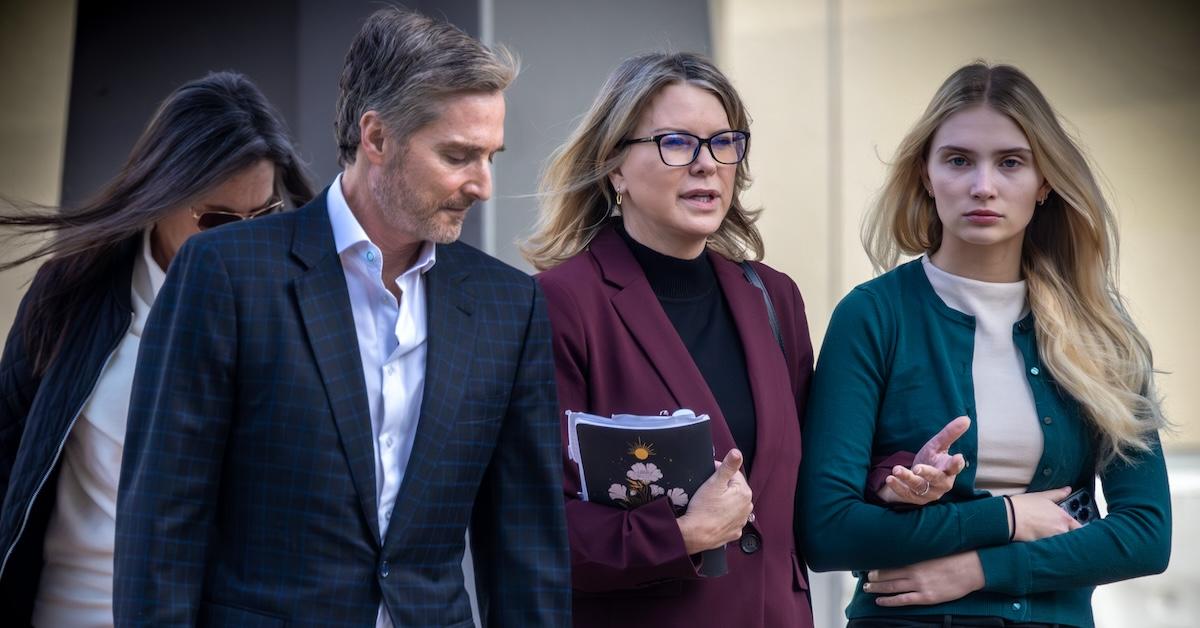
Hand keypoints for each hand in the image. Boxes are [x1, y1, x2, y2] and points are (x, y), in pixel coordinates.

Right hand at [676, 449, 752, 554]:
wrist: (695, 535)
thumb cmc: (703, 509)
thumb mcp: (714, 483)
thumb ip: (728, 466)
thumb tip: (737, 452)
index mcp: (744, 492)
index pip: (733, 474)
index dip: (719, 472)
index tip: (708, 476)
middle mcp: (747, 507)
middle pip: (734, 489)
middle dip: (723, 487)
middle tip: (707, 491)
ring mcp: (741, 521)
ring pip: (733, 504)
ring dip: (724, 501)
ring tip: (710, 504)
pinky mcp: (735, 532)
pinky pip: (730, 519)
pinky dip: (724, 516)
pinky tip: (714, 515)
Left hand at [863, 551, 983, 606]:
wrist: (971, 568)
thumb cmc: (954, 556)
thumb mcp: (933, 548)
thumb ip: (918, 549)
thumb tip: (904, 545)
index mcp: (915, 557)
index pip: (888, 560)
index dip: (876, 563)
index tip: (867, 563)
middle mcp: (914, 571)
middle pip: (886, 574)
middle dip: (872, 577)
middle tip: (863, 578)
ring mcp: (919, 585)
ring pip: (891, 587)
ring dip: (876, 588)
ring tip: (866, 588)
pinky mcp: (926, 597)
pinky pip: (903, 600)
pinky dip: (889, 601)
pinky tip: (879, 601)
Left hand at [877, 416, 968, 505]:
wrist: (918, 477)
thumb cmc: (932, 459)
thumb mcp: (938, 445)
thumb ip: (950, 433)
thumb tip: (966, 418)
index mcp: (949, 469)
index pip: (955, 467)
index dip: (956, 463)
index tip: (957, 457)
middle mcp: (942, 483)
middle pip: (937, 479)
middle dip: (927, 473)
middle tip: (917, 468)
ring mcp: (929, 492)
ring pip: (919, 486)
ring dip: (907, 478)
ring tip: (896, 469)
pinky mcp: (916, 498)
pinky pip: (907, 494)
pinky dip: (898, 487)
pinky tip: (890, 478)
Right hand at [1010, 487, 1080, 541]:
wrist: (1008, 516)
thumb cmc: (1024, 505)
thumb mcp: (1042, 496)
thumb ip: (1058, 494)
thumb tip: (1068, 489)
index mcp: (1063, 518)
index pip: (1080, 528)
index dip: (1078, 530)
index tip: (1074, 530)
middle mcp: (1061, 530)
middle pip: (1071, 538)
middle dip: (1067, 537)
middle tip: (1058, 534)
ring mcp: (1052, 540)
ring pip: (1061, 544)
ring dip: (1057, 543)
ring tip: (1048, 538)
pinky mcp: (1043, 547)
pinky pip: (1050, 549)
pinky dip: (1048, 548)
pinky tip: (1040, 543)